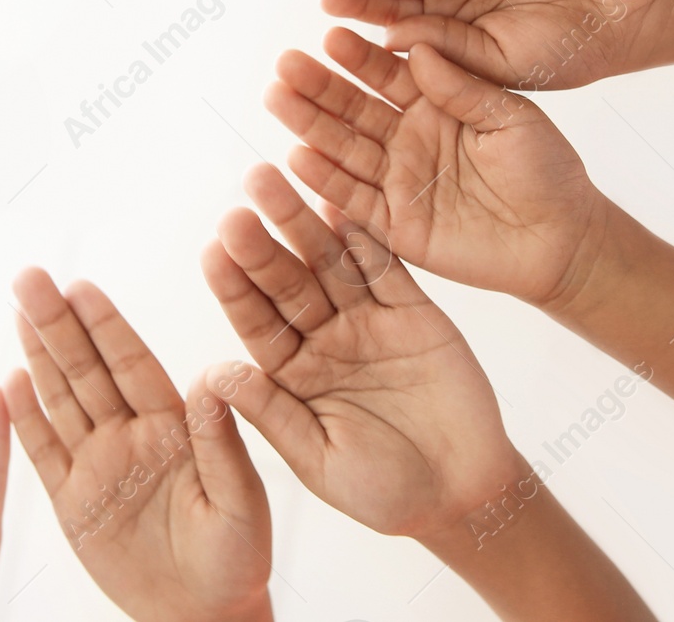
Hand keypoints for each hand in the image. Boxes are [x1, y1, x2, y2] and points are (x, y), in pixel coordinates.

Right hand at [3, 269, 272, 621]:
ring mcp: (99, 465)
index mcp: (173, 426)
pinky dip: (25, 419)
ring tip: (18, 308)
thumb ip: (221, 440)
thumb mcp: (239, 499)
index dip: (105, 326)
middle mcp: (131, 435)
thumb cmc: (236, 558)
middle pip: (87, 369)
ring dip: (38, 353)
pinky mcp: (73, 501)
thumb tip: (212, 376)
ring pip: (61, 399)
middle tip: (31, 276)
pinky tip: (10, 381)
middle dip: (59, 322)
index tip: (82, 287)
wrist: (203, 615)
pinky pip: (44, 452)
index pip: (132, 365)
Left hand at [202, 164, 523, 541]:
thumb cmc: (384, 491)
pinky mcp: (413, 311)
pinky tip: (339, 200)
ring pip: (330, 264)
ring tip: (276, 179)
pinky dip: (365, 236)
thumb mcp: (319, 460)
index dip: (235, 287)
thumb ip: (270, 414)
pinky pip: (386, 268)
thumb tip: (211, 375)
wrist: (462, 495)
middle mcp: (323, 338)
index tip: (212, 250)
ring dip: (304, 222)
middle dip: (263, 241)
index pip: (256, 322)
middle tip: (241, 199)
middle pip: (287, 282)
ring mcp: (367, 321)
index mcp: (291, 374)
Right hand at [265, 29, 606, 305]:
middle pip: (354, 109)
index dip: (358, 57)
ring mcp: (397, 182)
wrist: (561, 242)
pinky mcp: (394, 226)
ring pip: (344, 149)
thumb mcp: (511, 117)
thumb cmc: (547, 173)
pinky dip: (325, 180)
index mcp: (435, 105)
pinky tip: (297, 156)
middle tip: (286, 63)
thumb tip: (417, 46)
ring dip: (309, 125)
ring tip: (276, 98)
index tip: (330, 33)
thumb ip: (462, 87)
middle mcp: (407, 139)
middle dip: (319, 86)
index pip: (388, 75)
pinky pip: (354, 200)